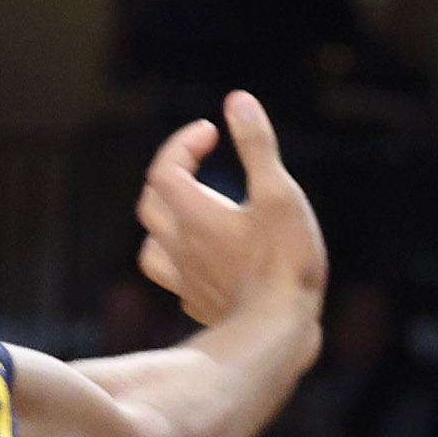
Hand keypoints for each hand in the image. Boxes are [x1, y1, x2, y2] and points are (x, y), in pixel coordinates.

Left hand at [136, 91, 327, 332]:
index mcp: (195, 214)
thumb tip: (237, 100)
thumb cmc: (285, 262)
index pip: (166, 168)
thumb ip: (257, 147)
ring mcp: (186, 280)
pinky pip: (174, 278)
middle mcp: (181, 246)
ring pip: (153, 244)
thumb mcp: (279, 195)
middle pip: (152, 202)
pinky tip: (207, 259)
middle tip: (201, 163)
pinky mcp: (199, 305)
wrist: (279, 336)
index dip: (183, 143)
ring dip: (167, 220)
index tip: (212, 132)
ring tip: (197, 210)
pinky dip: (182, 259)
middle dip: (171, 174)